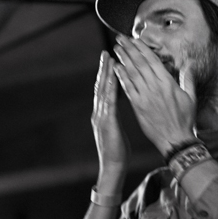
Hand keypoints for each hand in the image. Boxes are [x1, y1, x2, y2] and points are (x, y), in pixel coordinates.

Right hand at [92, 51, 129, 192]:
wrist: (113, 166)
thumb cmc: (118, 151)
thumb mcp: (116, 130)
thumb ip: (115, 117)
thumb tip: (118, 108)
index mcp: (102, 114)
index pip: (103, 90)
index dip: (105, 75)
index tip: (110, 60)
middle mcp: (99, 112)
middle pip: (100, 86)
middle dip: (103, 69)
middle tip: (106, 52)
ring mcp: (101, 116)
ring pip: (102, 90)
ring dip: (105, 73)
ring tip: (109, 58)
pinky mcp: (107, 122)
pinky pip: (109, 101)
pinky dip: (110, 87)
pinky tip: (114, 77)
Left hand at [113, 36, 196, 155]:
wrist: (175, 139)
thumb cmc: (185, 120)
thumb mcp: (191, 97)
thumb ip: (188, 79)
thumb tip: (189, 64)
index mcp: (168, 83)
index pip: (152, 60)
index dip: (142, 48)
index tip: (135, 39)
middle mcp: (155, 87)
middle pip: (140, 63)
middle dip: (129, 49)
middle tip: (120, 38)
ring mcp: (145, 96)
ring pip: (132, 73)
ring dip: (123, 59)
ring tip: (116, 48)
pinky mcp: (138, 106)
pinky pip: (128, 88)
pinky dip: (121, 77)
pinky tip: (116, 68)